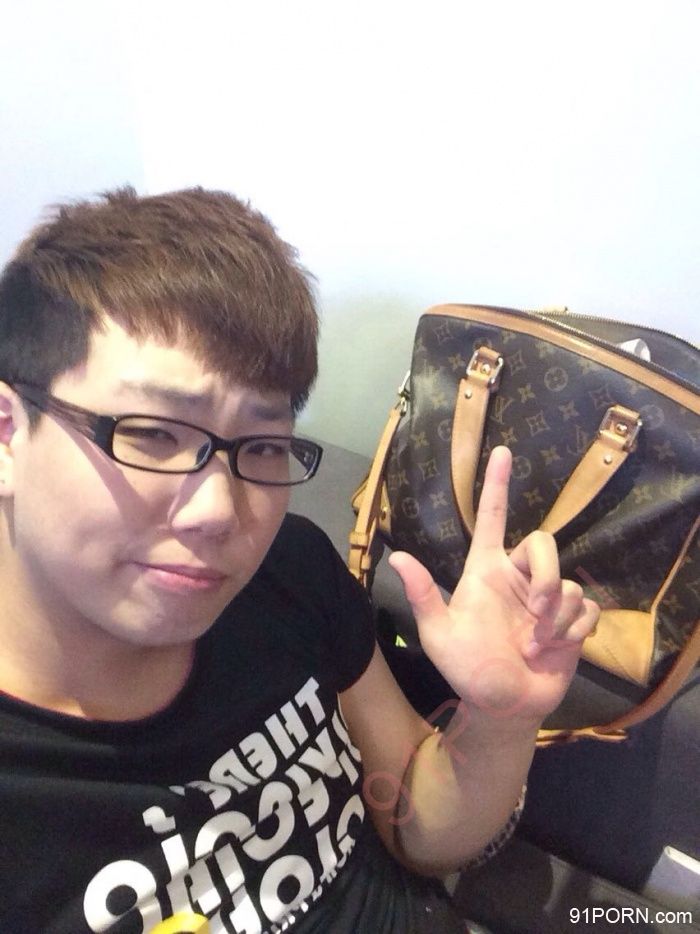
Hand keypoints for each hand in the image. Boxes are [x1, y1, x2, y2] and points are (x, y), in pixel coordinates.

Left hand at [389, 446, 599, 726]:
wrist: (504, 707)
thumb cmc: (467, 669)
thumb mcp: (439, 635)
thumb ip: (424, 596)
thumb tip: (399, 556)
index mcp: (486, 571)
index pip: (492, 518)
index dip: (496, 485)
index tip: (501, 451)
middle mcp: (518, 577)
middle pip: (545, 543)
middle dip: (546, 575)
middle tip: (536, 613)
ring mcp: (547, 599)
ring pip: (568, 583)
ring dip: (555, 619)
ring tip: (534, 645)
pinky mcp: (572, 621)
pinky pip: (586, 608)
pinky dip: (573, 631)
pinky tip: (555, 649)